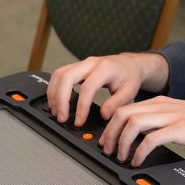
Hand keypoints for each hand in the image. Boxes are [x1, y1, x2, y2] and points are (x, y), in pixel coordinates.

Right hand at [47, 52, 168, 126]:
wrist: (129, 64)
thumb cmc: (129, 77)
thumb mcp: (129, 91)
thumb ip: (116, 103)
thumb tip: (103, 115)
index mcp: (105, 68)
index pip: (87, 87)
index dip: (81, 106)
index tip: (79, 121)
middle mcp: (90, 63)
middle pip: (66, 77)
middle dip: (60, 99)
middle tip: (61, 117)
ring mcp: (82, 63)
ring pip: (59, 74)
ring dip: (54, 94)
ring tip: (56, 112)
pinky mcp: (76, 67)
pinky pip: (59, 75)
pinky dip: (54, 89)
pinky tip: (56, 102)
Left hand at [100, 97, 184, 165]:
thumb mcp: (178, 116)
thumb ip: (159, 120)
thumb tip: (139, 134)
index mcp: (160, 102)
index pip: (124, 108)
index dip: (110, 125)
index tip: (107, 140)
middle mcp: (163, 106)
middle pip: (123, 113)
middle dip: (110, 133)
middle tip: (108, 150)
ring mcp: (171, 116)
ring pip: (133, 123)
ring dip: (122, 142)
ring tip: (121, 156)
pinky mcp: (180, 129)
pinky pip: (151, 138)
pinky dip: (139, 151)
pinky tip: (138, 160)